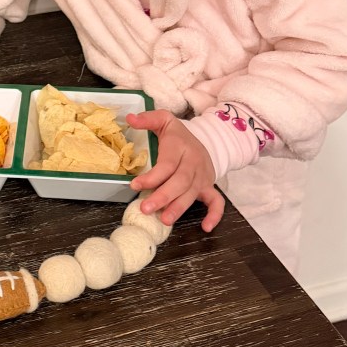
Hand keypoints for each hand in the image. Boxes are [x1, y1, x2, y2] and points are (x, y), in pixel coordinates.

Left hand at [126, 109, 224, 231]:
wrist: (205, 139)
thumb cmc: (177, 135)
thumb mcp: (164, 120)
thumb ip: (148, 119)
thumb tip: (130, 118)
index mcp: (181, 146)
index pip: (167, 164)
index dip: (152, 177)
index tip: (135, 185)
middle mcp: (194, 162)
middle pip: (181, 181)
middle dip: (163, 196)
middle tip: (146, 208)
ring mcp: (203, 176)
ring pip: (193, 193)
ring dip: (179, 207)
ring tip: (164, 219)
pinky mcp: (209, 186)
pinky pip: (217, 201)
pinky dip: (214, 215)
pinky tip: (205, 227)